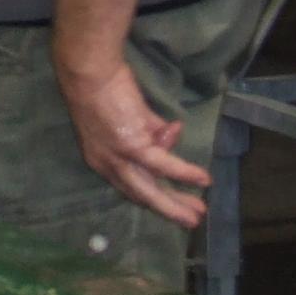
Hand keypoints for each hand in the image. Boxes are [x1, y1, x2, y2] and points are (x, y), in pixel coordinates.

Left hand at [58, 60, 209, 228]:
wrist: (90, 73)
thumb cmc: (106, 89)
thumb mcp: (129, 118)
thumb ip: (151, 131)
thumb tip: (172, 134)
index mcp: (101, 159)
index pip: (128, 185)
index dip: (151, 196)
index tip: (170, 204)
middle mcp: (106, 165)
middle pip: (140, 194)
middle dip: (168, 209)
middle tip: (190, 222)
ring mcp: (118, 158)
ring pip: (150, 190)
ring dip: (176, 204)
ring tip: (199, 213)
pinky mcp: (132, 146)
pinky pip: (164, 164)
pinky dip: (185, 173)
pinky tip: (204, 180)